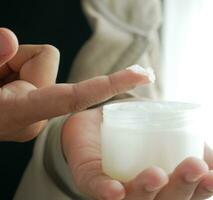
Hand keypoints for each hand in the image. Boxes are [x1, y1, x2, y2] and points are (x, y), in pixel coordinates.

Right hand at [0, 28, 149, 141]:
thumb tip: (10, 40)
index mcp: (23, 113)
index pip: (77, 96)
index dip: (110, 84)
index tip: (143, 75)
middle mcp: (37, 116)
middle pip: (45, 62)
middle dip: (19, 58)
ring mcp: (37, 113)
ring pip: (40, 65)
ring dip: (14, 65)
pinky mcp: (35, 107)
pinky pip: (36, 74)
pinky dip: (16, 70)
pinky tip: (1, 83)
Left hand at [62, 108, 212, 199]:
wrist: (108, 114)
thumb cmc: (146, 128)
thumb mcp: (176, 134)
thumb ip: (200, 151)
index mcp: (164, 187)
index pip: (186, 197)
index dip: (203, 192)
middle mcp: (142, 193)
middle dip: (180, 188)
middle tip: (194, 167)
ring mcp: (115, 187)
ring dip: (146, 191)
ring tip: (158, 174)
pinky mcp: (89, 176)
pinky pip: (95, 187)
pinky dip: (105, 190)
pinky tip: (115, 191)